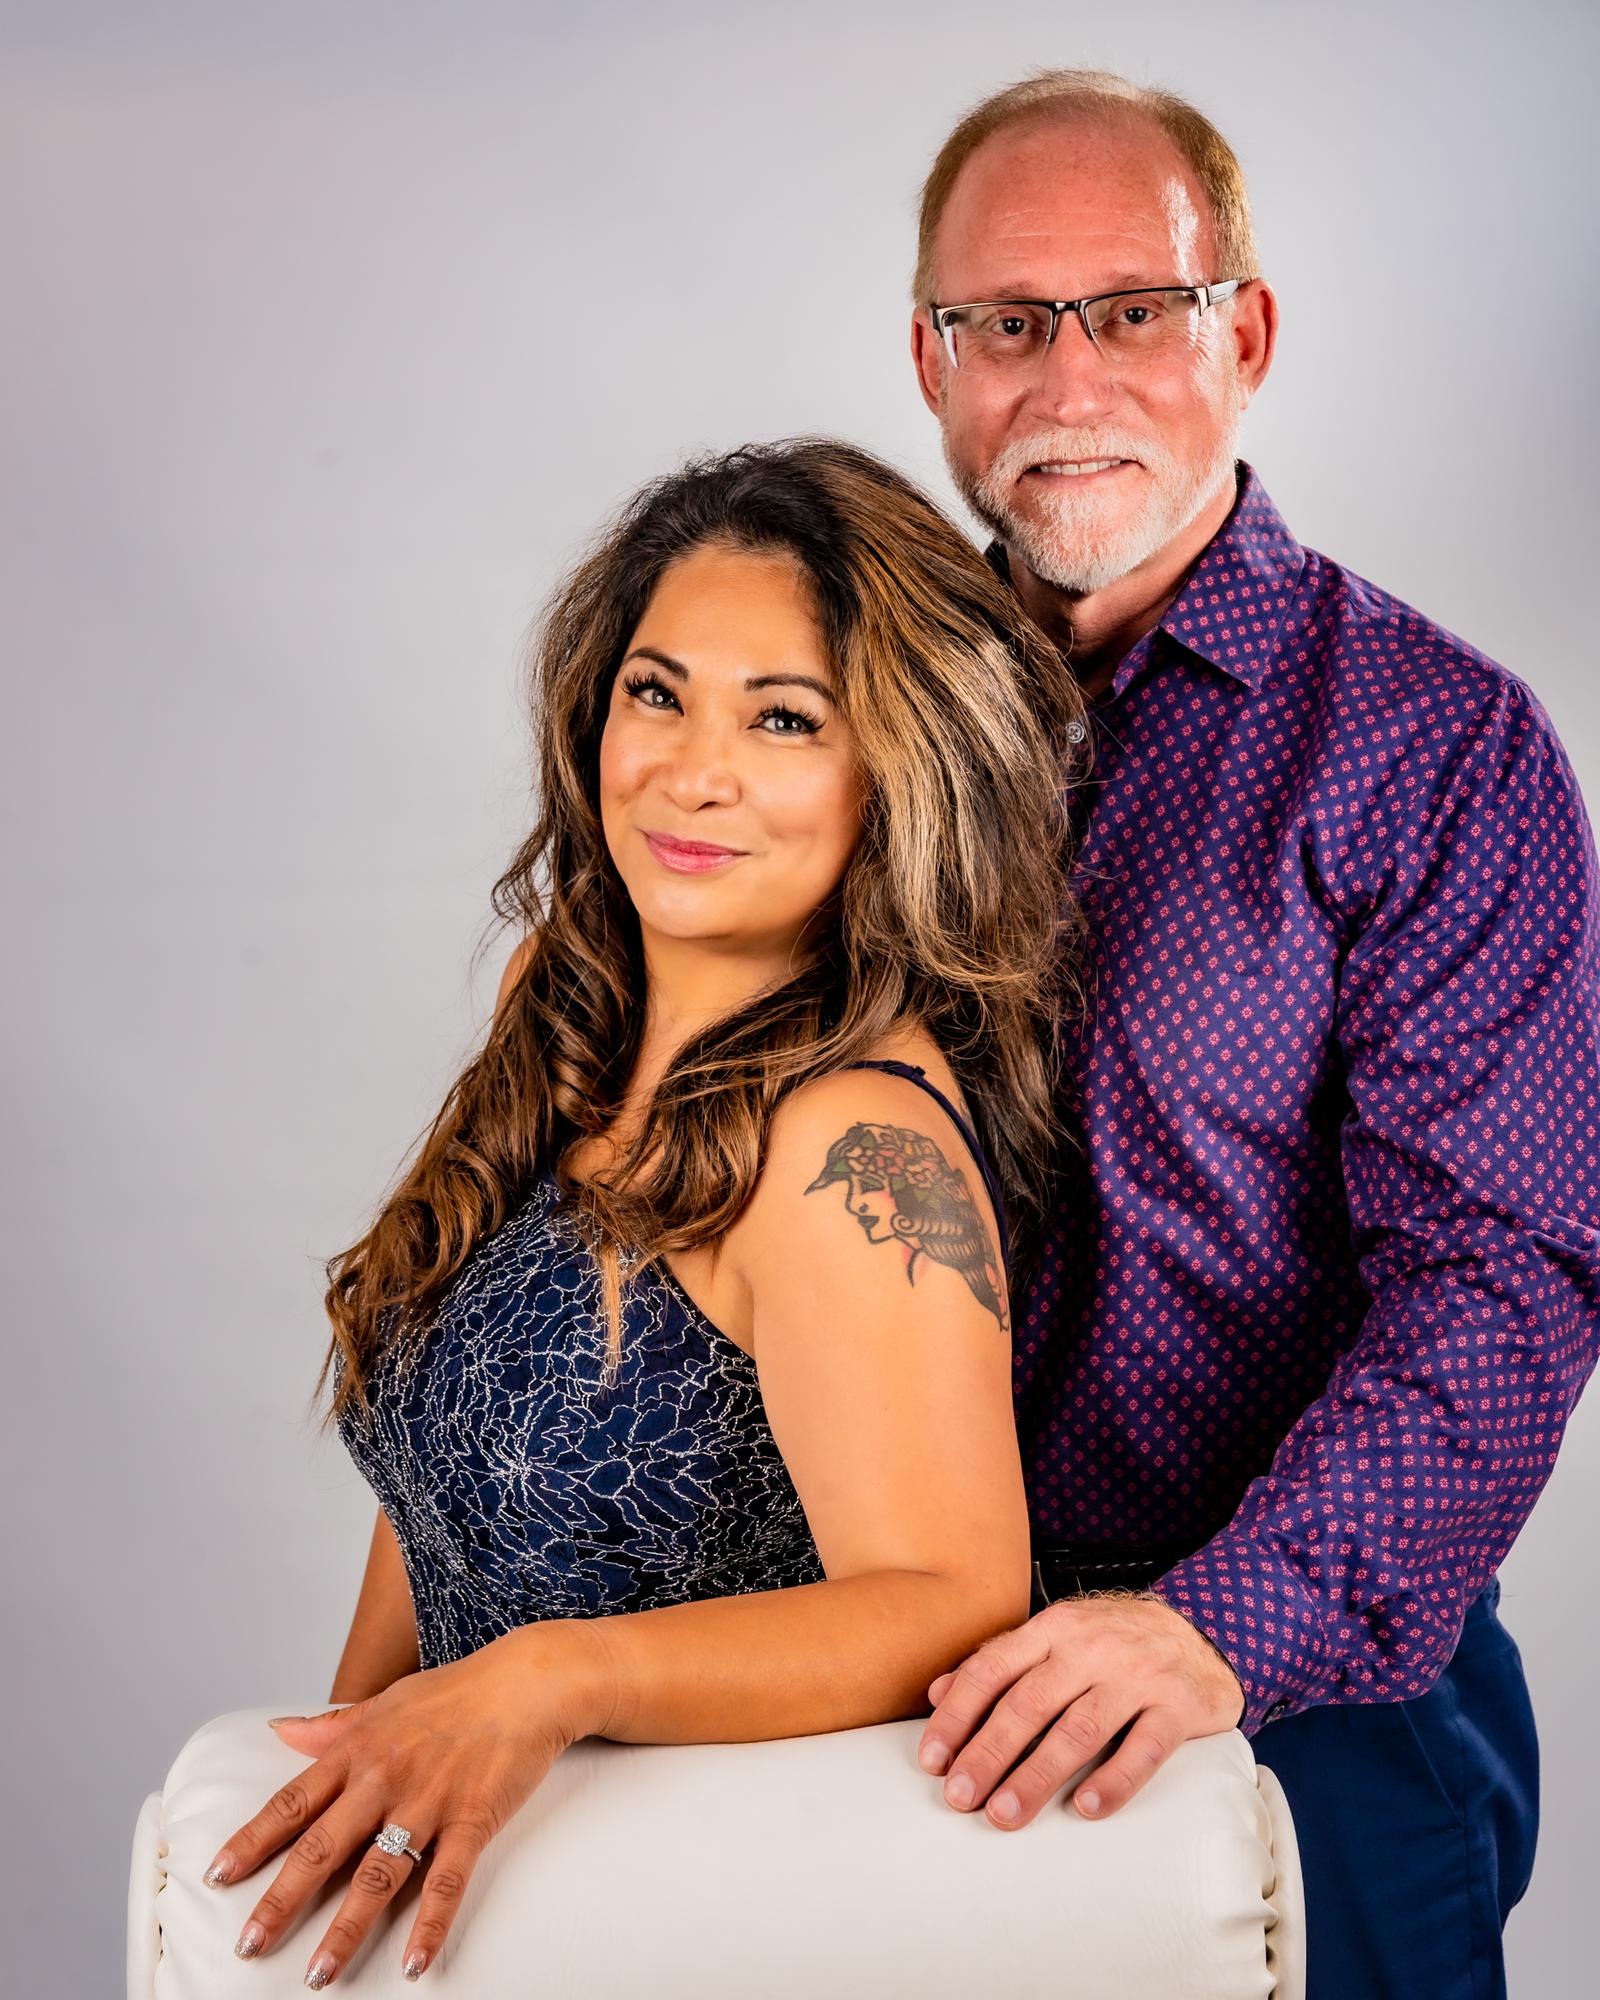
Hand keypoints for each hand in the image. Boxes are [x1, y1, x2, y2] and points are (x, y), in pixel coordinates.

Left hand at [202, 1621, 612, 1985]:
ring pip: (377, 1875)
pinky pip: (446, 1882)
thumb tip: (280, 1731)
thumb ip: (331, 1725)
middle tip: (248, 1946)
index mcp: (359, 1751)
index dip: (252, 1842)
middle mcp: (384, 1779)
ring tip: (318, 1974)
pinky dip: (430, 1925)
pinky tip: (416, 1964)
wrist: (526, 1681)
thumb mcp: (384, 1701)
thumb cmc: (456, 1691)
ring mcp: (429, 1803)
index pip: (292, 1802)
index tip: (217, 1876)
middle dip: (281, 1900)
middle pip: (322, 1847)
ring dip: (345, 1929)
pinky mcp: (473, 1821)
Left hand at [916, 1592, 1244, 1829]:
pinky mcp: (1179, 1706)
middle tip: (960, 1798)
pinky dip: (1114, 1780)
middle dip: (988, 1754)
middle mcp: (1091, 1647)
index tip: (933, 1760)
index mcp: (1053, 1629)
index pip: (993, 1669)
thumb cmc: (1113, 1643)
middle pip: (1029, 1704)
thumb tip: (936, 1693)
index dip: (958, 1715)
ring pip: (1079, 1729)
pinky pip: (1145, 1748)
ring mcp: (1137, 1675)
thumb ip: (1000, 1662)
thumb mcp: (1055, 1638)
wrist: (1199, 1632)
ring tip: (1005, 1814)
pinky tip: (1086, 1807)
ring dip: (1037, 1776)